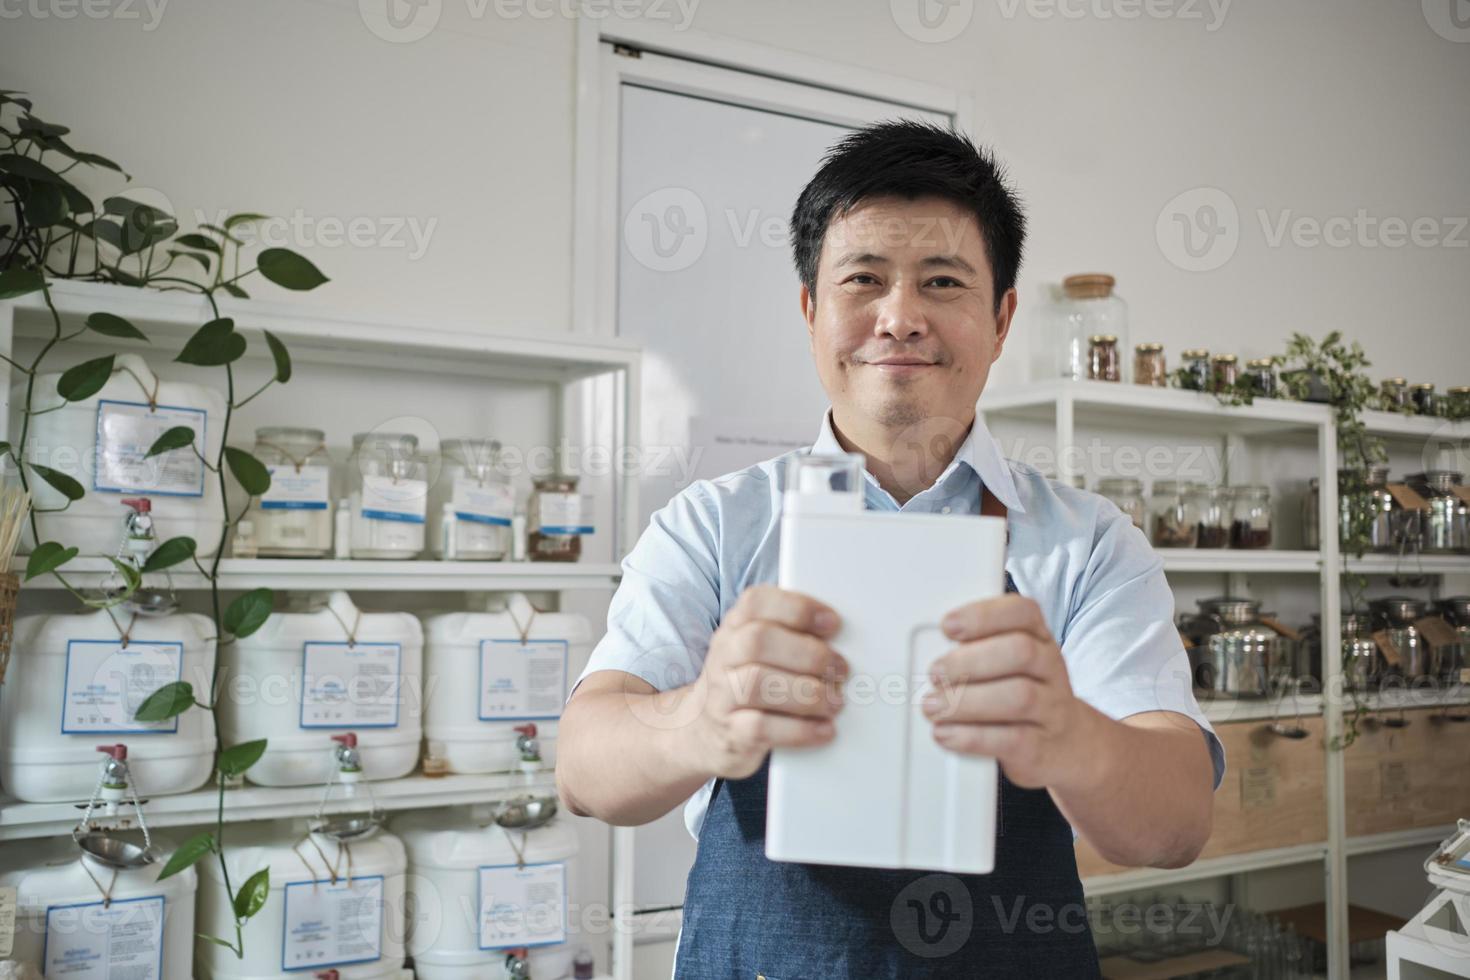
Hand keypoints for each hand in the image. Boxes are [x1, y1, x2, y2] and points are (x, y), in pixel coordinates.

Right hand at [690, 585, 848, 779]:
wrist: (703, 732)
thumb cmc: (746, 684)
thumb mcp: (758, 652)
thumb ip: (790, 635)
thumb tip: (845, 636)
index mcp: (735, 628)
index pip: (756, 603)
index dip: (797, 608)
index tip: (832, 623)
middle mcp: (724, 656)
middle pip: (758, 641)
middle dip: (808, 653)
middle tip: (840, 668)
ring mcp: (723, 695)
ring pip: (757, 684)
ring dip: (807, 693)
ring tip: (834, 701)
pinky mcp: (731, 733)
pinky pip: (761, 728)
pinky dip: (800, 730)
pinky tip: (824, 729)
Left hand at [921, 593, 1095, 789]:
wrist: (1068, 746)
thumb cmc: (1023, 693)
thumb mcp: (1008, 663)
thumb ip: (975, 648)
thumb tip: (922, 648)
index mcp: (1039, 638)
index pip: (1023, 612)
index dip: (984, 616)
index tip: (948, 626)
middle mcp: (1050, 668)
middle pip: (1020, 652)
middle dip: (970, 661)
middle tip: (934, 672)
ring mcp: (1051, 709)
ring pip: (1019, 697)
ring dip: (967, 701)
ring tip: (932, 706)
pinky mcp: (1041, 747)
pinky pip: (1013, 739)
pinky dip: (973, 737)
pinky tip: (946, 733)